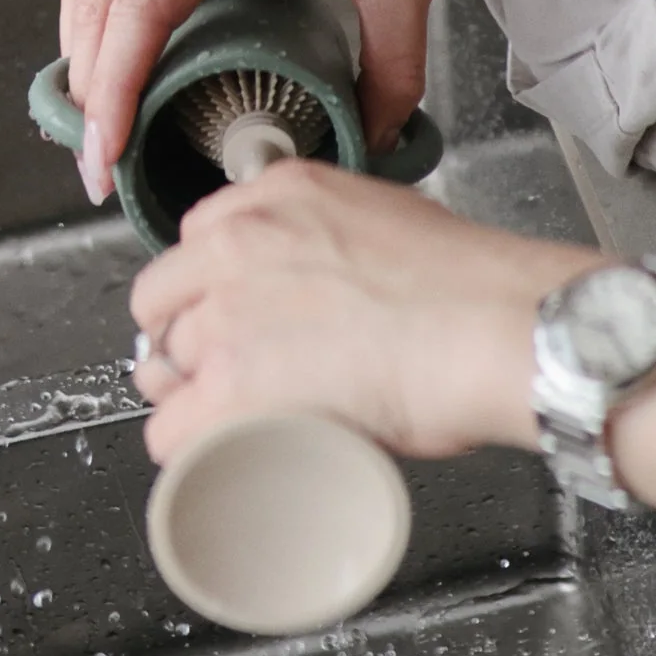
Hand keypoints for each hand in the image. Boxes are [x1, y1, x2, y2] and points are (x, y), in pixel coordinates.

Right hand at [59, 0, 471, 198]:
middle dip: (88, 92)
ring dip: (83, 52)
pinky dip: (99, 12)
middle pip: (99, 1)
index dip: (114, 90)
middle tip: (98, 169)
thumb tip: (374, 138)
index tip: (108, 156)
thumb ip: (395, 62)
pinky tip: (115, 56)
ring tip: (100, 125)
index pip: (141, 8)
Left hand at [127, 160, 584, 464]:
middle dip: (188, 338)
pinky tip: (219, 458)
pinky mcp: (230, 388)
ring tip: (234, 420)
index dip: (209, 285)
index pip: (197, 238)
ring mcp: (227, 316)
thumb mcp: (391, 218)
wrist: (494, 327)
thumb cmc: (471, 286)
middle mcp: (239, 244)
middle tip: (230, 370)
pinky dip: (189, 452)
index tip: (228, 311)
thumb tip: (335, 276)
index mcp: (279, 196)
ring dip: (190, 395)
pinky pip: (171, 433)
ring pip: (162, 367)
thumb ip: (342, 235)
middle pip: (163, 302)